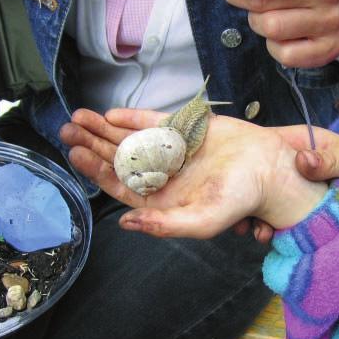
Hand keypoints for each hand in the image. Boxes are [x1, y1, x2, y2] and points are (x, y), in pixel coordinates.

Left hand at [59, 109, 328, 238]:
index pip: (120, 184)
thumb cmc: (239, 200)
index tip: (76, 153)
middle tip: (68, 129)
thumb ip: (162, 225)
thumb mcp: (201, 221)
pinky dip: (132, 118)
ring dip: (104, 128)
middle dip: (92, 144)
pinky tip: (111, 113)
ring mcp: (171, 151)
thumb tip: (124, 223)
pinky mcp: (185, 130)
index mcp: (162, 199)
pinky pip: (153, 122)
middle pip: (118, 159)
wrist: (271, 169)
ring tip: (79, 116)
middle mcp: (162, 175)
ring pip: (130, 139)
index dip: (96, 169)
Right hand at [239, 125, 338, 242]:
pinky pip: (280, 219)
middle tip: (245, 220)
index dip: (246, 166)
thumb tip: (302, 160)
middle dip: (248, 200)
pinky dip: (274, 229)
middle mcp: (289, 168)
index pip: (263, 151)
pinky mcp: (298, 211)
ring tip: (259, 234)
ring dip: (259, 218)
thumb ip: (330, 159)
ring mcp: (292, 191)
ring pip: (266, 203)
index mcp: (298, 146)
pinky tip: (272, 239)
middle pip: (258, 181)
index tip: (237, 182)